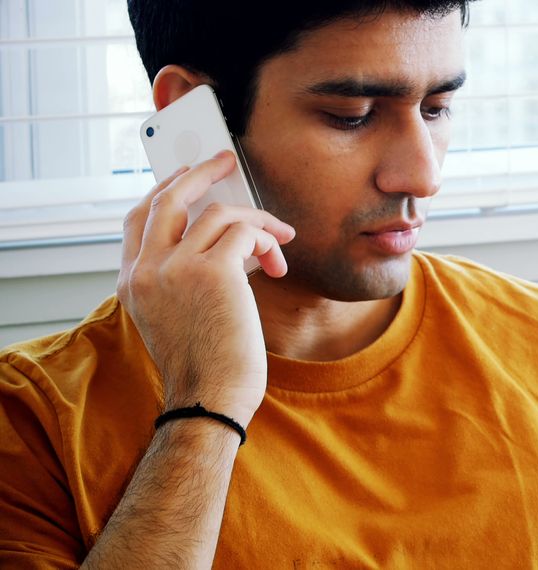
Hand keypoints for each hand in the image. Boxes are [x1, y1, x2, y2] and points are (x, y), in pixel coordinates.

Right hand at [117, 151, 294, 426]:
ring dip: (257, 221)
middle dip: (199, 172)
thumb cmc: (207, 369)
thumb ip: (187, 279)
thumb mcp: (180, 318)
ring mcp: (175, 267)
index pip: (138, 218)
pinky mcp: (212, 270)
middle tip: (225, 161)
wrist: (210, 401)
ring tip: (280, 241)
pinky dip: (268, 240)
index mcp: (131, 283)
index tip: (188, 178)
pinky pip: (245, 230)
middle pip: (167, 197)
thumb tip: (229, 241)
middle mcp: (146, 270)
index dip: (165, 190)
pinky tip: (277, 267)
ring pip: (217, 212)